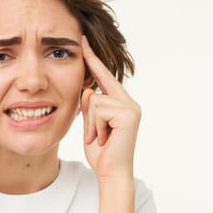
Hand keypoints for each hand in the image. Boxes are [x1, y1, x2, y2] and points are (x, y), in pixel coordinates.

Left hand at [80, 36, 140, 179]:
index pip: (103, 77)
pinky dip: (96, 127)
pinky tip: (105, 139)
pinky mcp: (128, 113)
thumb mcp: (91, 125)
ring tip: (101, 139)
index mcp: (120, 103)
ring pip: (93, 100)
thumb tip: (88, 90)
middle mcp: (128, 102)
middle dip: (89, 117)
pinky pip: (98, 110)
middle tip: (98, 139)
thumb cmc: (101, 152)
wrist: (111, 172)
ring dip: (91, 124)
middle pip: (94, 91)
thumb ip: (89, 106)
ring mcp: (130, 107)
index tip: (83, 40)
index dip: (92, 59)